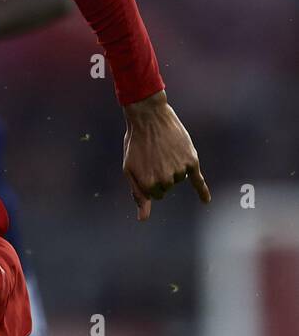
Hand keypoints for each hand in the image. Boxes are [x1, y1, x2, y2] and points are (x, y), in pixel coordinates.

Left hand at [121, 90, 210, 220]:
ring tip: (163, 150)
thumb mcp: (130, 168)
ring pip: (178, 179)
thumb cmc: (136, 142)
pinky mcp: (192, 161)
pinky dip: (202, 191)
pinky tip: (206, 201)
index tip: (145, 167)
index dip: (150, 181)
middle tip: (153, 156)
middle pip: (168, 188)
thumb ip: (138, 193)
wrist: (149, 117)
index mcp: (148, 184)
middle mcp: (166, 180)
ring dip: (172, 168)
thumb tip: (143, 218)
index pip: (156, 195)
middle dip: (161, 175)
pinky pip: (198, 181)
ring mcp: (180, 171)